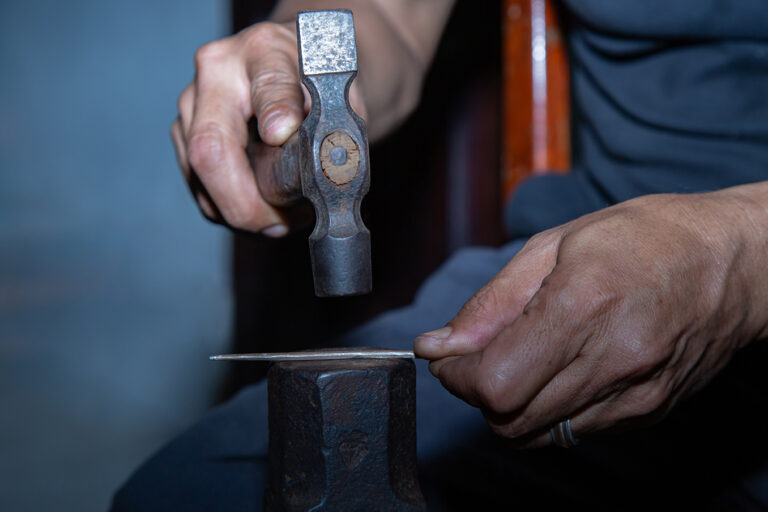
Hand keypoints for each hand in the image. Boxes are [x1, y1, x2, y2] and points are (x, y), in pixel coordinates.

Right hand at [171, 21, 366, 235]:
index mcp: (266, 50)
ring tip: (279, 218)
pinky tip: (260, 206)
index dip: (276, 114)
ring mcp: (193, 100)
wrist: (302, 69)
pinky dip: (227, 206)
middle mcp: (218, 69)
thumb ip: (334, 128)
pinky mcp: (184, 130)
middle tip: (277, 225)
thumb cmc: (322, 87)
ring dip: (238, 209)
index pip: (269, 84)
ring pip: (198, 172)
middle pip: (210, 146)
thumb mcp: (342, 99)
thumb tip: (318, 170)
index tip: (282, 137)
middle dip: (244, 202)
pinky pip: (197, 183)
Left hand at [415, 188, 767, 446]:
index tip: (447, 357)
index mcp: (583, 305)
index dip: (456, 377)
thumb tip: (438, 345)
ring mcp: (637, 394)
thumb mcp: (555, 245)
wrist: (736, 262)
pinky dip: (549, 410)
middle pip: (510, 419)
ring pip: (538, 435)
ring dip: (510, 405)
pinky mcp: (650, 412)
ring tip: (522, 359)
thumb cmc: (645, 238)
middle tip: (480, 356)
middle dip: (477, 393)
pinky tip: (561, 370)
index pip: (494, 383)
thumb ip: (492, 303)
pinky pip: (575, 432)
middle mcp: (613, 359)